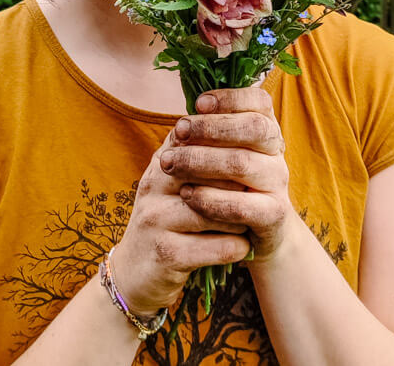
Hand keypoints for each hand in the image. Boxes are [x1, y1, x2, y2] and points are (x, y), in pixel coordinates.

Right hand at [112, 128, 251, 316]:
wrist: (135, 272)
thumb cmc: (167, 219)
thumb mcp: (175, 181)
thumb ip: (199, 152)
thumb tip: (243, 121)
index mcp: (161, 161)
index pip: (199, 138)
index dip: (231, 143)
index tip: (254, 155)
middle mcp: (153, 184)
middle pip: (209, 170)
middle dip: (239, 182)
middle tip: (257, 191)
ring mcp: (156, 219)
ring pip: (215, 208)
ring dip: (239, 216)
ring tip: (249, 220)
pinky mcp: (166, 254)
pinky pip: (216, 246)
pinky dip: (236, 246)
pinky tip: (242, 246)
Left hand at [161, 87, 296, 264]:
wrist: (258, 233)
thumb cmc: (232, 184)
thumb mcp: (223, 154)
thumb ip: (208, 136)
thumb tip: (180, 124)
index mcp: (266, 129)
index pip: (260, 101)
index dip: (231, 98)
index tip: (199, 103)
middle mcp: (277, 152)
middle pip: (254, 128)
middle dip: (211, 127)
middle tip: (178, 130)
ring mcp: (278, 183)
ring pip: (242, 163)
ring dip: (200, 160)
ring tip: (170, 163)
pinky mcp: (273, 215)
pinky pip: (242, 205)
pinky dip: (210, 199)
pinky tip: (186, 195)